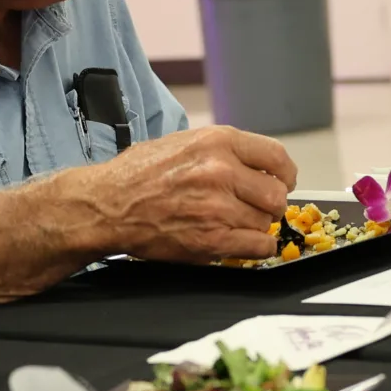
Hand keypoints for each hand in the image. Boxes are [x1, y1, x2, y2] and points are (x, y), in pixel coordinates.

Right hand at [72, 125, 297, 263]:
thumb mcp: (183, 143)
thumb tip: (254, 165)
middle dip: (268, 204)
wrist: (107, 205)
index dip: (284, 174)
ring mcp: (218, 207)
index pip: (277, 157)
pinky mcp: (212, 240)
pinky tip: (241, 243)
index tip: (281, 182)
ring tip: (233, 223)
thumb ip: (222, 151)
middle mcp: (222, 171)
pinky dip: (256, 248)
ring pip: (266, 222)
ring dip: (255, 226)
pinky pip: (258, 247)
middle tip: (254, 208)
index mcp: (218, 142)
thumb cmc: (137, 175)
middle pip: (276, 194)